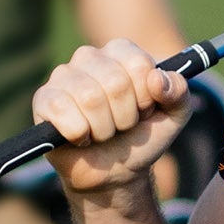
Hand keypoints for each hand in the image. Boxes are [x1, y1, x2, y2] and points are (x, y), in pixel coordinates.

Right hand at [33, 39, 194, 196]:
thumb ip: (179, 92)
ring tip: (102, 132)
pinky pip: (62, 111)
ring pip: (90, 98)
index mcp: (121, 52)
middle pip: (115, 83)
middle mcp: (89, 56)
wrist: (114, 172)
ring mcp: (63, 75)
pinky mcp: (44, 99)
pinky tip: (81, 137)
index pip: (139, 64)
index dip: (146, 97)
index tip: (143, 110)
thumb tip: (157, 79)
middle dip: (125, 117)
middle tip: (121, 125)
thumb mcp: (174, 116)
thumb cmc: (140, 137)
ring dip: (104, 129)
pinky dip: (79, 134)